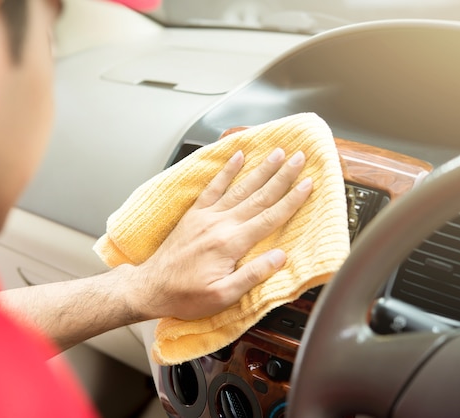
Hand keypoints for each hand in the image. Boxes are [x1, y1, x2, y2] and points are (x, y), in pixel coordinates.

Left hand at [132, 148, 312, 320]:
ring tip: (278, 152)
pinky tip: (238, 156)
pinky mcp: (194, 214)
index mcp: (231, 243)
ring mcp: (206, 216)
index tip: (308, 184)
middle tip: (300, 157)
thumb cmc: (186, 295)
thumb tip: (281, 257)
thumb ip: (253, 275)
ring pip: (240, 188)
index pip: (270, 218)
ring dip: (261, 169)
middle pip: (259, 196)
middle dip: (282, 176)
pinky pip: (213, 187)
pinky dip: (226, 171)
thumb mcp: (223, 296)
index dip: (292, 200)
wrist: (151, 287)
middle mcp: (220, 224)